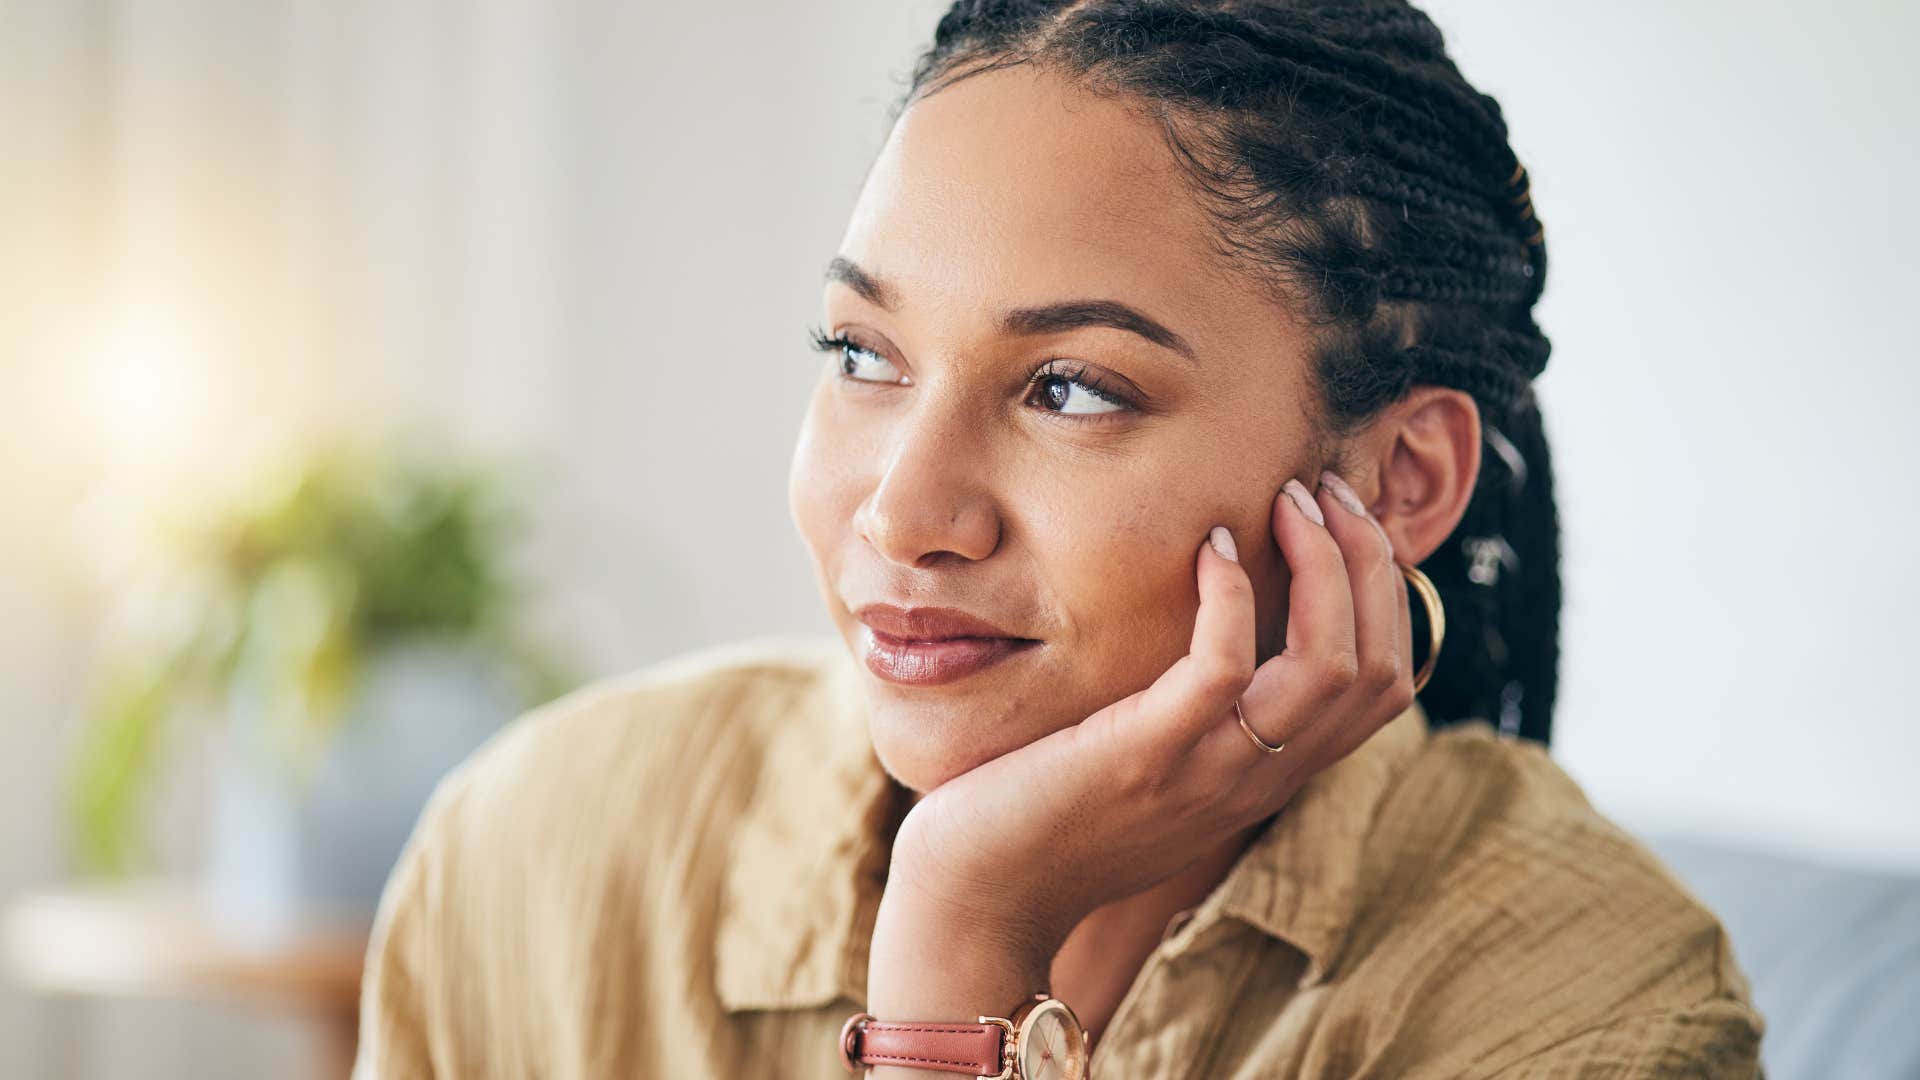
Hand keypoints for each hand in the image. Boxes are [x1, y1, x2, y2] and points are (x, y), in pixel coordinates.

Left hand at [867, 472, 1414, 1022]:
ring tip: (1283, 503)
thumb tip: (1211, 630)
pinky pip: (1223, 670)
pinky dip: (1230, 597)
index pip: (1385, 687)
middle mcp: (1255, 780)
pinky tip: (1207, 547)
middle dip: (1366, 563)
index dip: (1384, 595)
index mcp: (1265, 777)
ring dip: (1322, 566)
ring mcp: (1206, 773)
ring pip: (1326, 666)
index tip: (1341, 524)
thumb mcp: (1148, 764)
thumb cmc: (1044, 817)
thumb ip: (1194, 715)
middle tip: (1321, 492)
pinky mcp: (1143, 758)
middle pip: (1375, 668)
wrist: (978, 901)